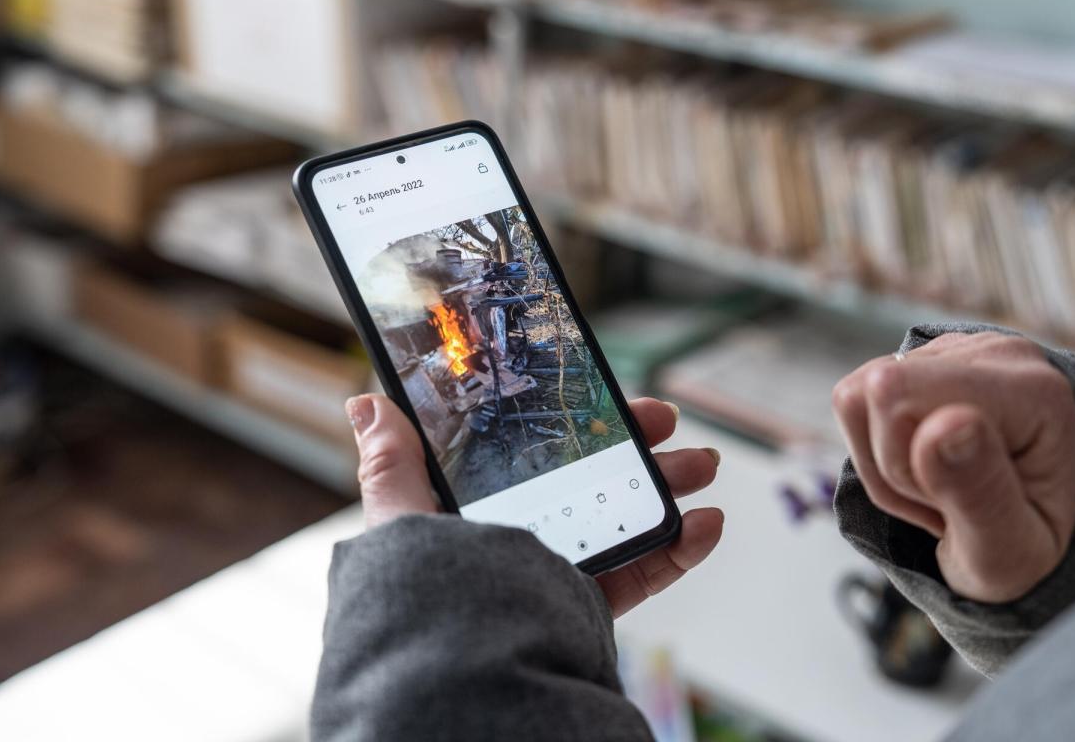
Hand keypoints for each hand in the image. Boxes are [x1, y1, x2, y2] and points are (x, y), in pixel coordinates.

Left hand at [346, 394, 723, 617]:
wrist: (454, 676)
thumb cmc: (420, 597)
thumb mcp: (401, 521)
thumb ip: (392, 467)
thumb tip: (366, 401)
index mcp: (484, 511)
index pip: (537, 453)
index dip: (579, 424)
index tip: (610, 399)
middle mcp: (524, 539)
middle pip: (593, 482)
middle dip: (637, 449)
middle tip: (667, 422)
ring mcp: (559, 575)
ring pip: (626, 523)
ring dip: (671, 491)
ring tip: (703, 467)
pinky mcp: (586, 612)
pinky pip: (641, 579)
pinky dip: (680, 553)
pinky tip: (707, 526)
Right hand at [831, 332, 1074, 602]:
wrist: (1047, 540)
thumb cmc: (1026, 553)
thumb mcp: (1010, 552)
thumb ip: (979, 493)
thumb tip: (945, 423)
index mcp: (1031, 390)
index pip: (896, 395)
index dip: (903, 466)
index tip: (961, 509)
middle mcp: (999, 352)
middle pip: (876, 388)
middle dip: (894, 467)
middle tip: (950, 505)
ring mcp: (962, 348)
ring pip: (858, 394)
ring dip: (885, 463)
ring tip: (942, 491)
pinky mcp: (930, 358)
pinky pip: (858, 397)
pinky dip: (880, 450)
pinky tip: (929, 470)